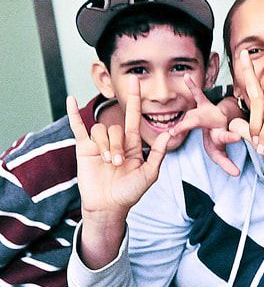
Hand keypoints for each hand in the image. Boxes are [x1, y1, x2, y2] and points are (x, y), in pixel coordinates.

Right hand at [67, 77, 169, 217]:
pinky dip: (74, 114)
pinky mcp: (84, 149)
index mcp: (133, 144)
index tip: (136, 80)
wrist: (109, 206)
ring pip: (100, 131)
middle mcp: (116, 140)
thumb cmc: (130, 192)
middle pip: (115, 128)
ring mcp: (99, 143)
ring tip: (106, 163)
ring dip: (103, 146)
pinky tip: (71, 100)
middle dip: (115, 145)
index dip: (134, 98)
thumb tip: (168, 133)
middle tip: (116, 163)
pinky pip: (78, 127)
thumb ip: (158, 153)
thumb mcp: (149, 174)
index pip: (133, 115)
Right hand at [170, 75, 241, 175]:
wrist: (221, 123)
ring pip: (195, 115)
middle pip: (204, 125)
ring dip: (187, 114)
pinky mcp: (204, 105)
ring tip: (183, 101)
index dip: (231, 138)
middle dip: (190, 125)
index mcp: (223, 134)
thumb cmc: (218, 138)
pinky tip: (187, 77)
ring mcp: (209, 113)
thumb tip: (237, 174)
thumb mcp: (221, 152)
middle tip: (178, 130)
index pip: (226, 137)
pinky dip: (192, 87)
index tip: (238, 137)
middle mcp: (217, 122)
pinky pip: (197, 95)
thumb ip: (227, 163)